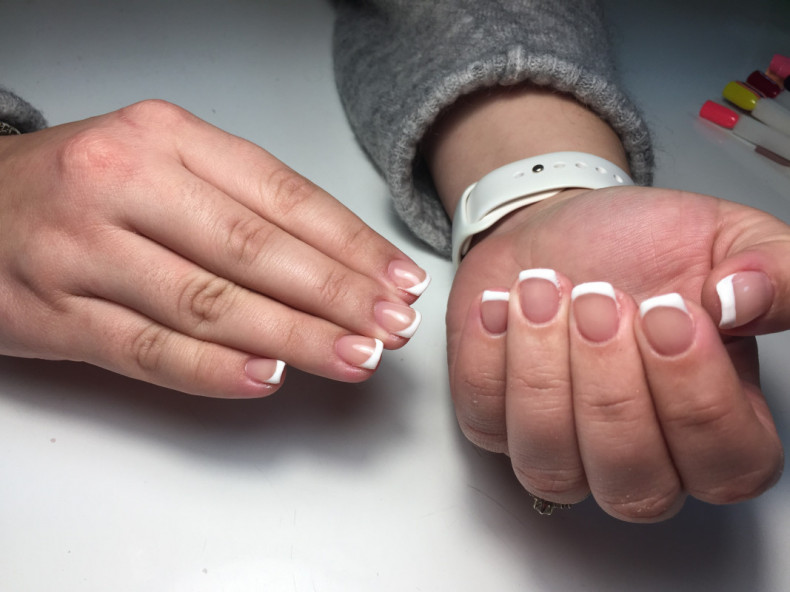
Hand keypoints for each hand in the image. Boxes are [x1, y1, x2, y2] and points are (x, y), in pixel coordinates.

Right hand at [0, 100, 428, 397]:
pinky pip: (146, 348)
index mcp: (165, 138)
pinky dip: (213, 369)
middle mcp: (124, 183)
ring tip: (352, 357)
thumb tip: (333, 260)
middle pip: (255, 250)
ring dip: (292, 337)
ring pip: (209, 302)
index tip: (398, 280)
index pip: (282, 196)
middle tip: (391, 327)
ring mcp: (84, 249)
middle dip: (336, 295)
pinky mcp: (52, 312)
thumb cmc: (82, 185)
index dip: (350, 245)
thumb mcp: (160, 163)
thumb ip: (238, 202)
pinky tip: (267, 378)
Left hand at [446, 185, 786, 520]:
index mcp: (713, 424)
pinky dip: (487, 359)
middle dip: (609, 386)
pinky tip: (500, 305)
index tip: (669, 315)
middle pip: (633, 481)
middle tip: (597, 300)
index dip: (696, 399)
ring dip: (542, 373)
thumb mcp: (725, 238)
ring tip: (543, 292)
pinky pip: (483, 421)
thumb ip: (773, 268)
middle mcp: (637, 455)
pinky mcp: (493, 424)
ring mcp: (560, 447)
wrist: (559, 229)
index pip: (727, 466)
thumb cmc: (640, 245)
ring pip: (550, 464)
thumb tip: (746, 301)